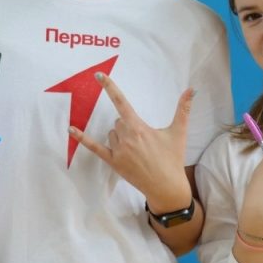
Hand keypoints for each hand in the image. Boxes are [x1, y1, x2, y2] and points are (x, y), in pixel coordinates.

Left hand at [69, 72, 192, 210]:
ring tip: (138, 150)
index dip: (110, 87)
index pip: (122, 102)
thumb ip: (183, 109)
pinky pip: (94, 147)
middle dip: (129, 125)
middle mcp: (126, 137)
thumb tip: (191, 90)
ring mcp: (117, 151)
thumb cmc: (173, 159)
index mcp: (139, 127)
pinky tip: (71, 129)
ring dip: (120, 136)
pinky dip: (82, 138)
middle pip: (119, 121)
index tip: (99, 75)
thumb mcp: (178, 132)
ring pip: (111, 133)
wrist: (167, 187)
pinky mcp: (113, 162)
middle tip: (145, 140)